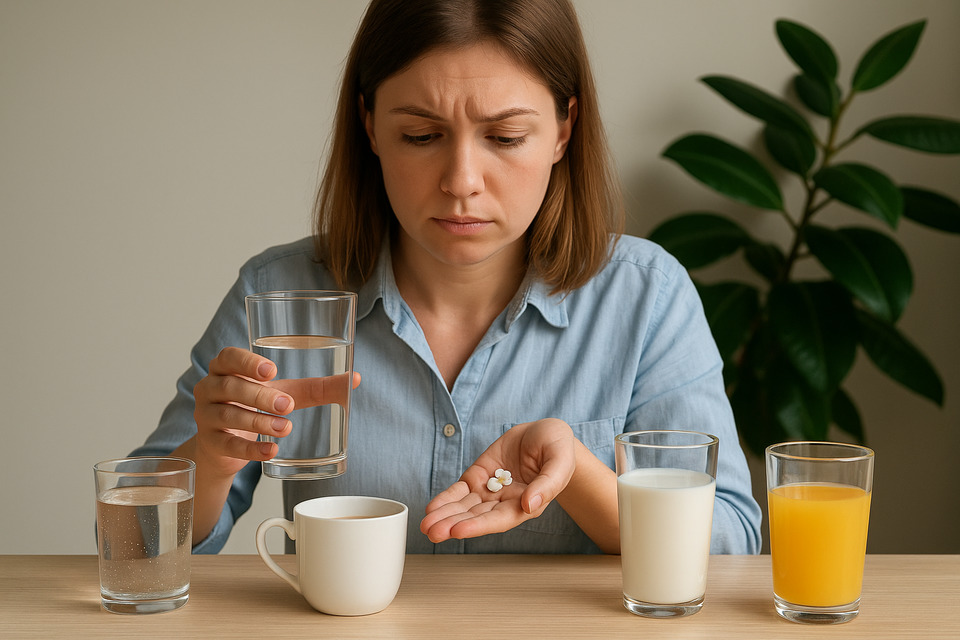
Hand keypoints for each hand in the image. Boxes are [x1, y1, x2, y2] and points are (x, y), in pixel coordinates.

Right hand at [192, 346, 360, 477]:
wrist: (224, 445)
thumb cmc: (253, 406)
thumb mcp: (284, 392)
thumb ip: (316, 387)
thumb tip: (356, 379)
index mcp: (225, 368)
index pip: (228, 357)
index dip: (247, 362)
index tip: (272, 372)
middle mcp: (210, 388)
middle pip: (231, 387)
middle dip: (261, 396)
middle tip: (288, 405)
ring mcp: (205, 416)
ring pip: (229, 415)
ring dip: (259, 422)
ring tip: (285, 428)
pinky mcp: (210, 443)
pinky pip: (228, 445)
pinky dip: (251, 449)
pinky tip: (271, 451)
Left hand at [420, 418, 575, 542]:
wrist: (546, 434)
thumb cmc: (558, 448)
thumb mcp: (560, 460)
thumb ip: (548, 483)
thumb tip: (530, 504)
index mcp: (526, 504)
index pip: (499, 519)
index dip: (478, 526)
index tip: (458, 530)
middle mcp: (505, 502)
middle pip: (476, 517)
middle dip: (453, 524)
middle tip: (432, 532)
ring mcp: (490, 489)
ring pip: (464, 507)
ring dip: (445, 515)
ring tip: (425, 525)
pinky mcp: (479, 475)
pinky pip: (460, 490)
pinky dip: (446, 498)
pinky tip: (432, 508)